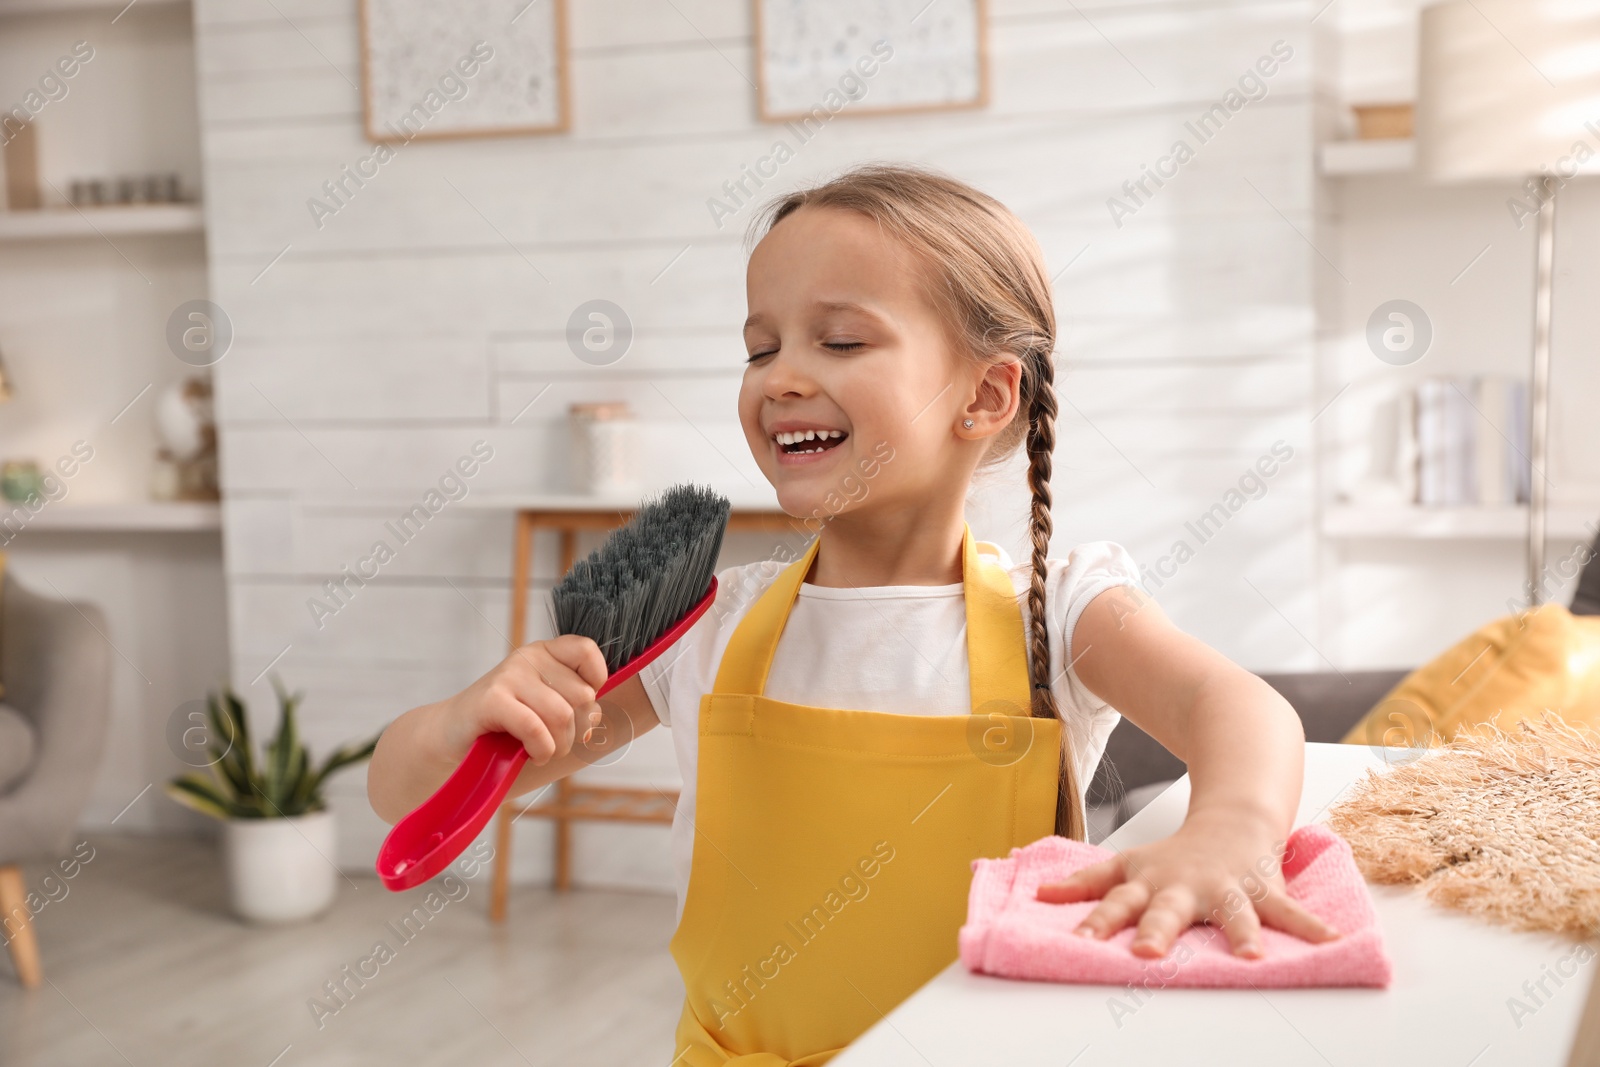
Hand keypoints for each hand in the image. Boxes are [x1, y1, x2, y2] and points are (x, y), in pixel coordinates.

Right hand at [434, 635, 608, 765]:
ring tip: (541, 750)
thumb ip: (574, 702)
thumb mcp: (545, 705)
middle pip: (582, 695)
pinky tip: (531, 754)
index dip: (595, 682)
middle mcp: (528, 657)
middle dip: (576, 730)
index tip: (579, 708)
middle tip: (554, 741)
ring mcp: (509, 675)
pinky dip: (541, 749)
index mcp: (545, 652)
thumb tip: (596, 715)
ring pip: (562, 715)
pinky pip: (536, 728)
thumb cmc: (507, 726)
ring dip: (558, 745)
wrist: (452, 737)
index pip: (587, 651)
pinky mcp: (492, 699)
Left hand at [1035, 813, 1339, 958]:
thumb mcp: (1126, 865)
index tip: (1078, 941)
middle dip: (1156, 931)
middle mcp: (1185, 887)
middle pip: (1166, 910)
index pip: (1114, 903)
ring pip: (1232, 913)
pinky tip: (1334, 944)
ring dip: (1242, 934)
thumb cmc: (1174, 855)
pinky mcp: (1263, 890)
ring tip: (1252, 959)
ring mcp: (1226, 888)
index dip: (1095, 920)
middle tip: (1146, 952)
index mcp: (1150, 884)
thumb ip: (1085, 884)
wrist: (1231, 816)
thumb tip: (1039, 895)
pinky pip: (1288, 913)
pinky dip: (1312, 929)